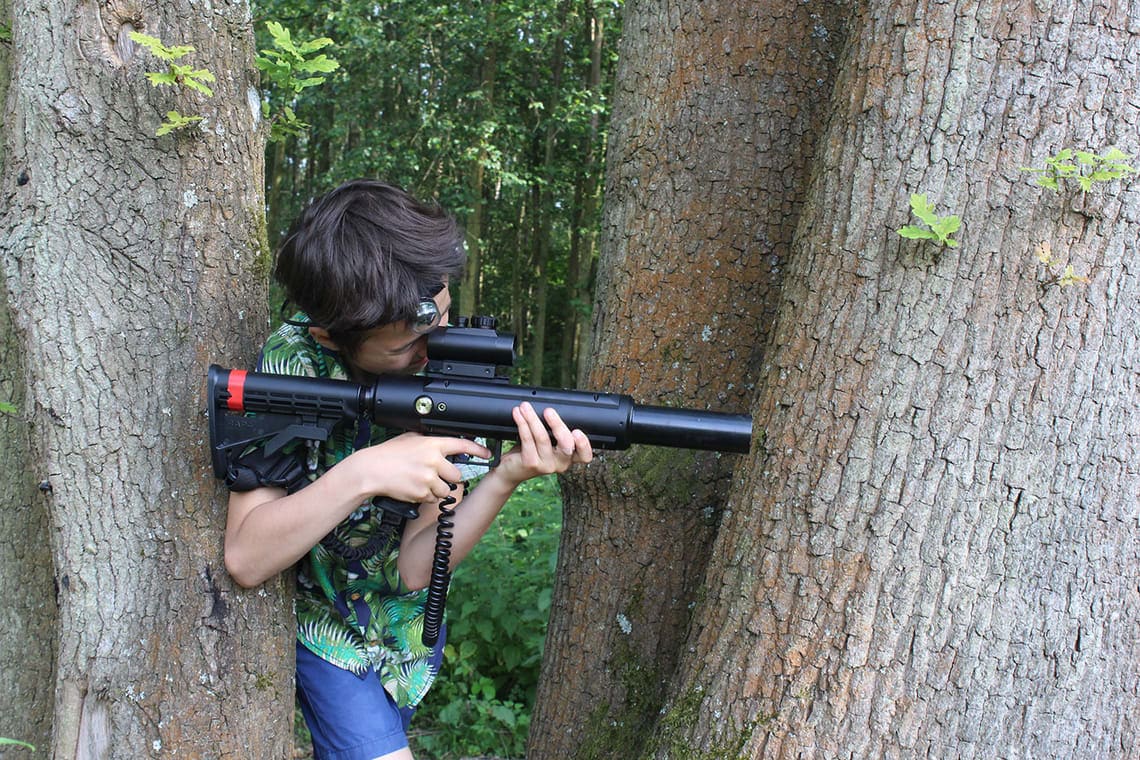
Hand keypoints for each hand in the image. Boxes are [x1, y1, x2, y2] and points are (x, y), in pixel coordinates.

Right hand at [353, 432, 491, 503]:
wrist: (371, 470)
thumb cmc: (388, 454)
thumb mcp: (410, 439)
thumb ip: (429, 442)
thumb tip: (444, 444)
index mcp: (432, 444)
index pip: (462, 445)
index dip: (478, 450)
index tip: (487, 454)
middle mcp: (434, 461)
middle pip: (457, 475)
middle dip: (449, 478)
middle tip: (435, 475)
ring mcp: (429, 478)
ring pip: (446, 489)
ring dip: (437, 489)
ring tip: (420, 482)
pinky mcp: (422, 493)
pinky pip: (433, 499)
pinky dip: (426, 497)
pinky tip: (414, 488)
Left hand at [496, 402, 593, 485]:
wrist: (511, 470)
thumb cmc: (531, 452)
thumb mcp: (547, 442)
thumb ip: (554, 431)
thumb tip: (550, 408)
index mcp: (569, 457)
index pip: (584, 455)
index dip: (584, 445)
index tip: (577, 431)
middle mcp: (561, 464)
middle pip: (566, 445)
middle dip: (558, 425)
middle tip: (548, 411)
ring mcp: (546, 466)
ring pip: (543, 438)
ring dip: (533, 418)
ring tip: (525, 407)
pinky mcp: (531, 464)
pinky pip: (528, 440)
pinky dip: (522, 424)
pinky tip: (518, 415)